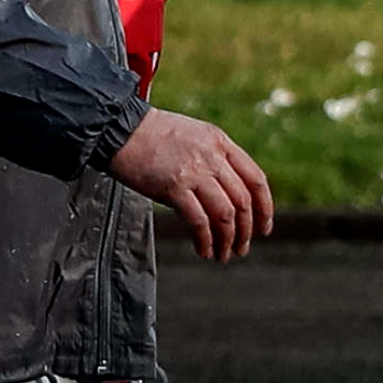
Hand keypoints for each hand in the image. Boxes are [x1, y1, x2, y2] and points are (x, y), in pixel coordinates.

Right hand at [107, 107, 276, 260]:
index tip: (263, 228)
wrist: (117, 128)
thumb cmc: (150, 134)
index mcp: (220, 142)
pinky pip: (198, 221)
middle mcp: (212, 157)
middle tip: (241, 248)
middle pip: (242, 202)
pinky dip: (205, 240)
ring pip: (225, 215)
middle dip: (246, 231)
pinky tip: (203, 249)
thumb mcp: (193, 136)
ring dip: (227, 240)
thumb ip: (213, 159)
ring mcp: (194, 172)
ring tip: (223, 254)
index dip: (264, 208)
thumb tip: (226, 194)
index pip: (256, 180)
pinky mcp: (173, 187)